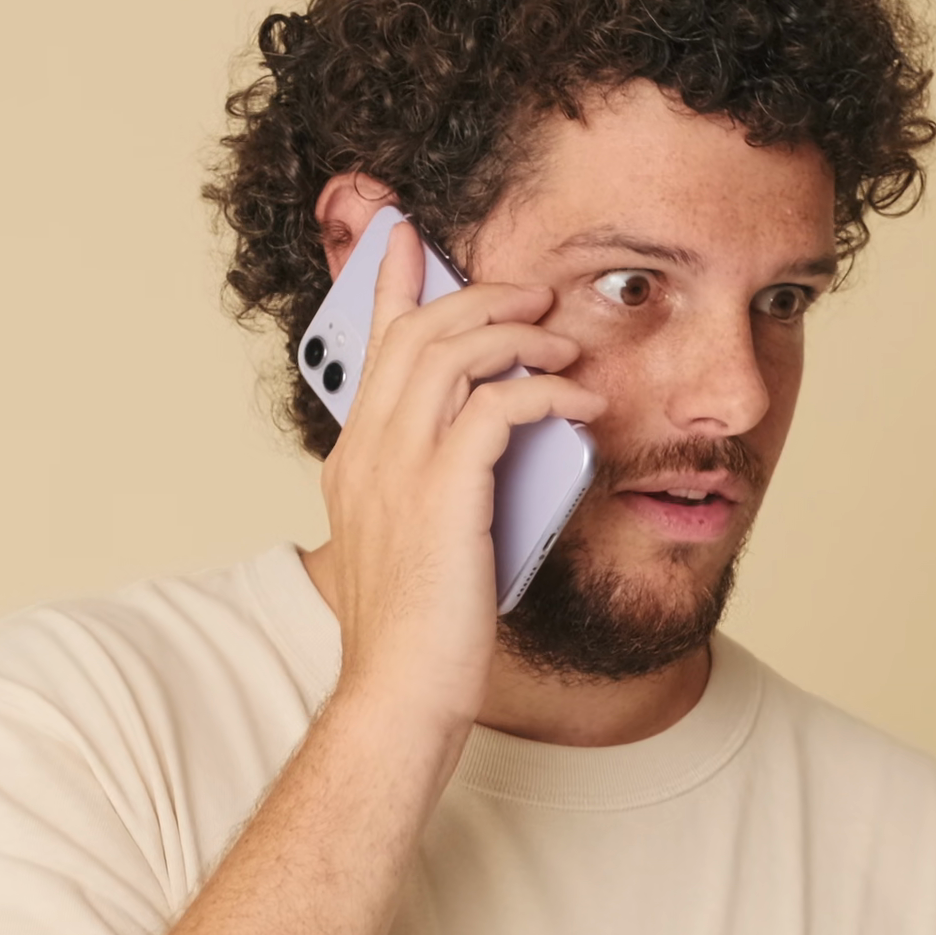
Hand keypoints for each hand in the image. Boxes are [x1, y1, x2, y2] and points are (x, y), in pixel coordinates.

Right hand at [321, 220, 604, 737]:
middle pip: (416, 333)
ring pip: (453, 353)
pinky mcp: (443, 493)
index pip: (371, 350)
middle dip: (479, 297)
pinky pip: (498, 406)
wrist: (397, 696)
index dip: (392, 286)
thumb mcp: (412, 548)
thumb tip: (487, 463)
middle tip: (533, 292)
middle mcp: (367, 454)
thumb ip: (433, 493)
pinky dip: (545, 392)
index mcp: (355, 463)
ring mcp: (398, 469)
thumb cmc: (412, 639)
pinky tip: (580, 404)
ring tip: (564, 343)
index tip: (409, 238)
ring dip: (518, 335)